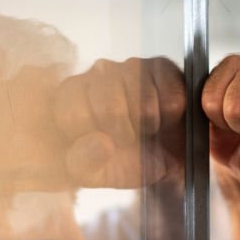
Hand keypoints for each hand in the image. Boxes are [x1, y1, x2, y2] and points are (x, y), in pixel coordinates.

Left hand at [53, 57, 185, 187]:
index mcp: (69, 96)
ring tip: (146, 130)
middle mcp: (96, 73)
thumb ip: (85, 162)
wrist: (163, 159)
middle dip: (124, 133)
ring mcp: (129, 66)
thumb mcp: (95, 173)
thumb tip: (102, 143)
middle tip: (129, 140)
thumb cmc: (122, 161)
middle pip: (110, 107)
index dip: (92, 137)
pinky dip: (169, 116)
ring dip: (148, 126)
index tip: (102, 145)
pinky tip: (164, 119)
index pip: (72, 113)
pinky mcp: (161, 66)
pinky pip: (169, 95)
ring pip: (142, 100)